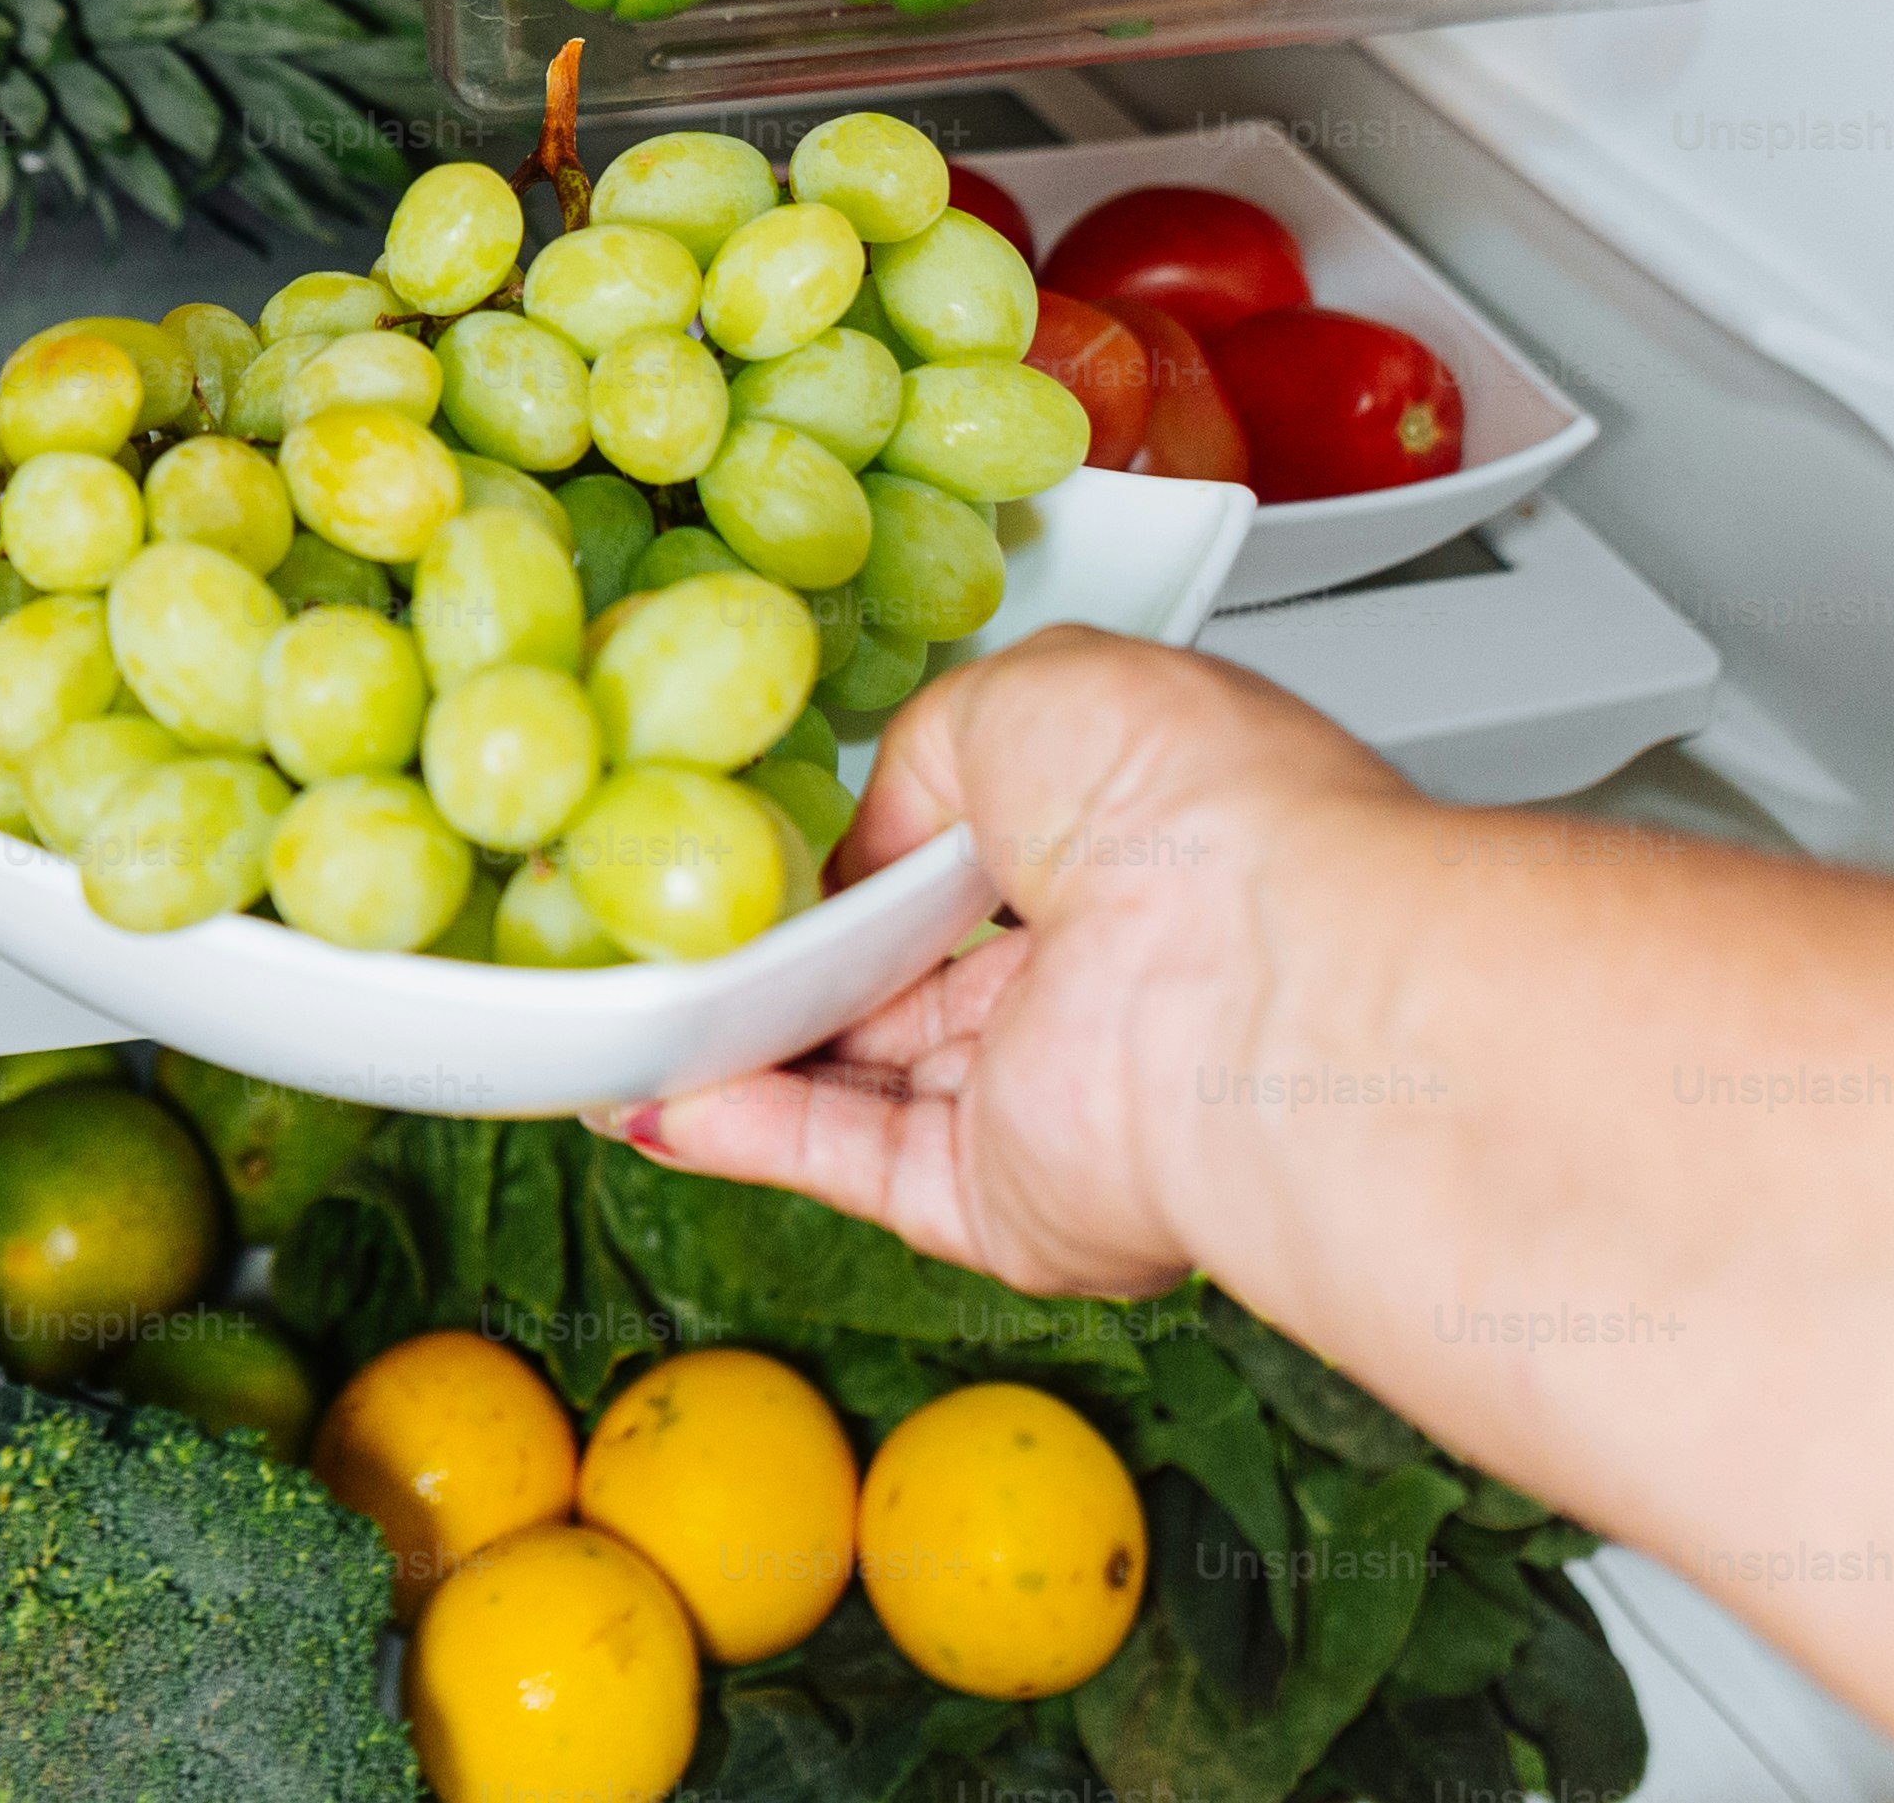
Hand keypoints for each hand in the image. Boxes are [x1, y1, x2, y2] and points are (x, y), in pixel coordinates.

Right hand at [623, 628, 1405, 1299]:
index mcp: (1138, 847)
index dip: (874, 855)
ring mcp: (1054, 1095)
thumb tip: (863, 835)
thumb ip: (923, 752)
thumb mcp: (1031, 694)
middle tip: (681, 931)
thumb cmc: (1206, 812)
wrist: (1260, 976)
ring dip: (746, 1045)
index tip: (767, 849)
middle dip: (796, 960)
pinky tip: (665, 1090)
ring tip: (633, 1005)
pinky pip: (854, 1163)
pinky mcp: (1009, 1199)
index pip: (981, 858)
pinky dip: (749, 1131)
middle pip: (911, 981)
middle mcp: (1104, 979)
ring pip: (867, 1080)